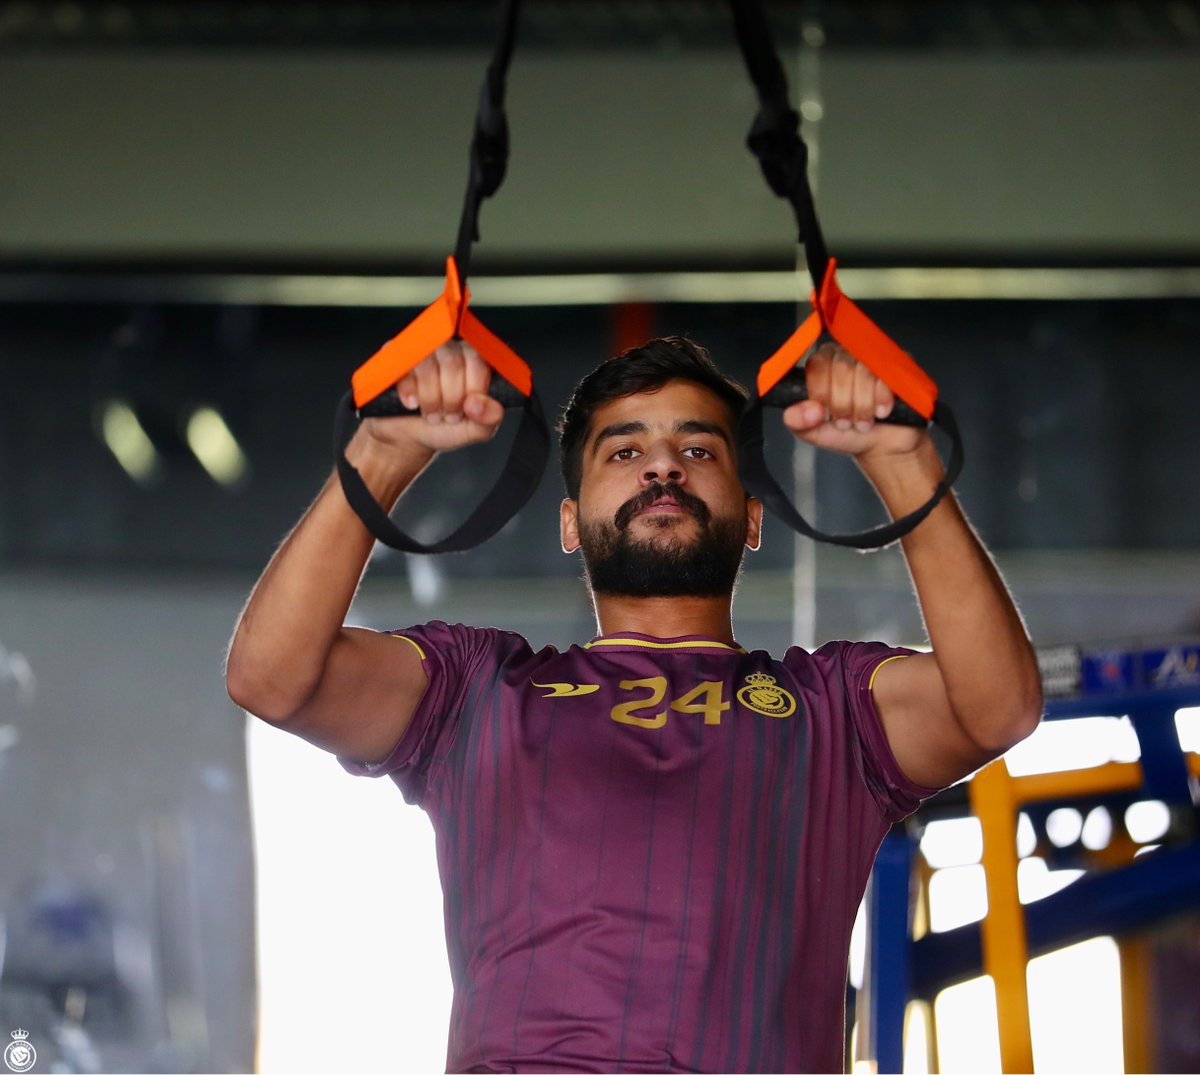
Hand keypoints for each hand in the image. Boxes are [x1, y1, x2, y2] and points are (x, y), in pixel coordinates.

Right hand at [360, 340, 504, 454]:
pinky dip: (408, 391)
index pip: (478, 364)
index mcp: (474, 361)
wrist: (409, 437)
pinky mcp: (395, 354)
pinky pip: (401, 364)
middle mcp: (450, 350)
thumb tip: (478, 403)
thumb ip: (490, 418)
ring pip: (426, 364)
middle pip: (452, 363)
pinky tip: (412, 403)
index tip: (466, 409)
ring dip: (429, 398)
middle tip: (447, 415)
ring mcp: (422, 349)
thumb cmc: (443, 427)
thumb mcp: (475, 430)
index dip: (471, 392)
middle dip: (449, 399)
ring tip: (430, 412)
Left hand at [781, 342, 925, 459]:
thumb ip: (798, 421)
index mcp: (824, 365)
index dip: (821, 391)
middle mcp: (848, 355)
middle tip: (846, 422)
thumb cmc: (848, 432)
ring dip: (862, 404)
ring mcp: (874, 357)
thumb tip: (807, 411)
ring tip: (863, 422)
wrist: (883, 445)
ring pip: (865, 370)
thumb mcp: (814, 432)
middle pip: (842, 366)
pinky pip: (888, 374)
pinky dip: (881, 398)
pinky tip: (881, 412)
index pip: (818, 363)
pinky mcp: (899, 365)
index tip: (824, 413)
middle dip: (842, 402)